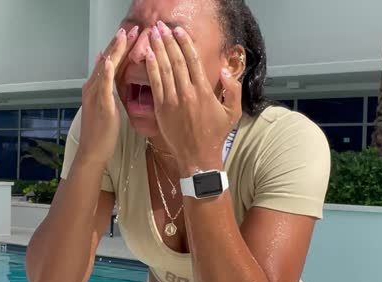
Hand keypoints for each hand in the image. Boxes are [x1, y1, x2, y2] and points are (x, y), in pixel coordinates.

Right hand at [78, 26, 138, 160]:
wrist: (93, 151)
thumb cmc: (102, 132)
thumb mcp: (106, 105)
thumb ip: (107, 87)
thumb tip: (108, 69)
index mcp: (96, 87)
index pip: (109, 62)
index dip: (119, 47)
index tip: (131, 34)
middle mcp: (93, 88)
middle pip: (106, 60)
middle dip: (119, 44)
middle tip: (131, 29)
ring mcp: (95, 95)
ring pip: (105, 68)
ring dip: (114, 51)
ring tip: (122, 36)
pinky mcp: (100, 106)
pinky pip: (102, 86)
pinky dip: (104, 72)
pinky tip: (108, 61)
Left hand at [145, 22, 242, 175]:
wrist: (198, 156)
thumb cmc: (215, 134)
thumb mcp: (233, 113)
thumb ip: (233, 90)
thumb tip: (225, 71)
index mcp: (205, 92)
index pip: (193, 61)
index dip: (185, 43)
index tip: (179, 31)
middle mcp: (188, 93)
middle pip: (177, 61)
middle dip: (168, 41)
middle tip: (162, 26)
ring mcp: (173, 101)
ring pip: (164, 70)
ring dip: (158, 50)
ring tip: (153, 35)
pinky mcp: (161, 109)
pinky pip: (155, 84)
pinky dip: (151, 68)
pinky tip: (148, 56)